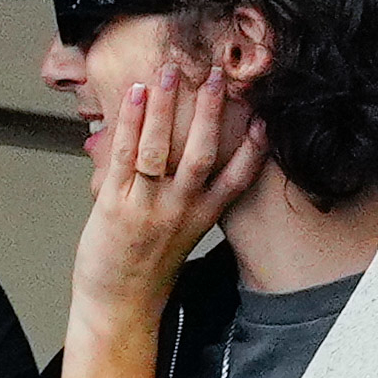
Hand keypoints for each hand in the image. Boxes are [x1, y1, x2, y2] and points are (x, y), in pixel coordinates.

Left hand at [69, 64, 266, 328]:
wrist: (117, 304)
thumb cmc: (145, 268)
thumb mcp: (181, 233)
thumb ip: (190, 199)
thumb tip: (188, 158)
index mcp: (202, 218)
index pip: (236, 179)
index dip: (253, 148)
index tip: (263, 119)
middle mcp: (179, 211)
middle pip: (201, 154)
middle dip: (210, 113)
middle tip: (218, 77)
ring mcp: (147, 207)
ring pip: (160, 150)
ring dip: (165, 108)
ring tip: (171, 73)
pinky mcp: (114, 206)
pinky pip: (124, 157)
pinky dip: (131, 124)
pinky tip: (135, 96)